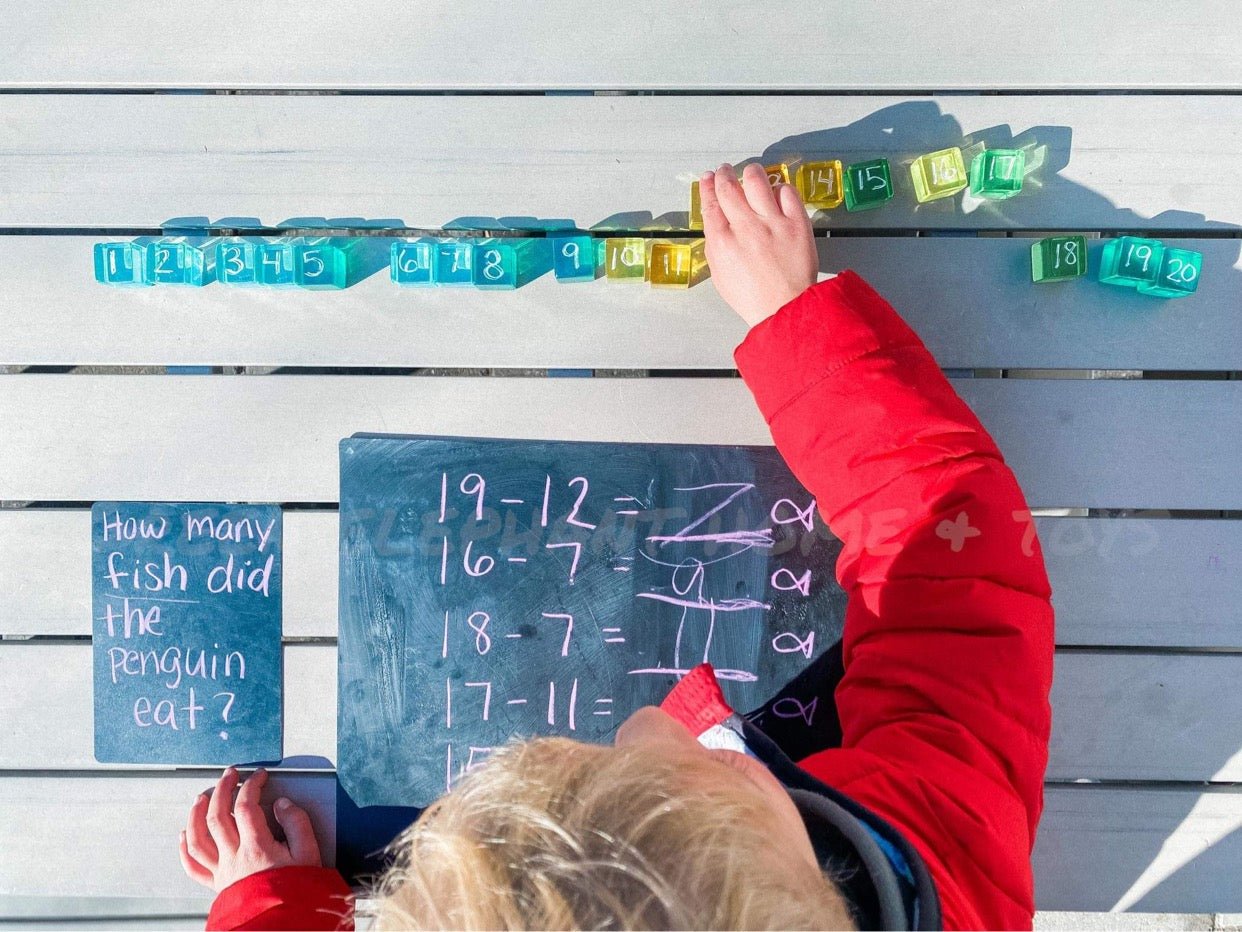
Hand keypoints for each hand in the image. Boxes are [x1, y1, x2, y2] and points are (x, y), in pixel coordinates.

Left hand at [179, 767, 321, 892]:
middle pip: (218, 815)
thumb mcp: (309, 854)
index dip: (252, 785)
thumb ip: (297, 823)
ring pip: (198, 837)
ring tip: (202, 797)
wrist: (285, 924)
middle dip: (222, 789)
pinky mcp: (218, 884)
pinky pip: (194, 866)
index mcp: (257, 847)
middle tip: (230, 775)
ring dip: (197, 814)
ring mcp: (223, 871)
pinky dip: (185, 848)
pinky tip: (184, 836)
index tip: (259, 777)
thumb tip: (281, 805)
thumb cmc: (297, 892)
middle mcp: (235, 858)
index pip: (247, 805)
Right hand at [700, 162, 818, 327]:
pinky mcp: (797, 223)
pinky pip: (787, 191)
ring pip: (757, 180)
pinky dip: (779, 188)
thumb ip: (716, 245)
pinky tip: (776, 194)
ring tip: (751, 174)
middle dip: (724, 174)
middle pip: (729, 187)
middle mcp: (745, 228)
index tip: (707, 178)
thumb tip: (715, 220)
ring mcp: (773, 223)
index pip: (710, 204)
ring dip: (751, 173)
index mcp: (722, 243)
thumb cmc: (752, 297)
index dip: (707, 186)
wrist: (785, 309)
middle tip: (725, 171)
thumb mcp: (720, 275)